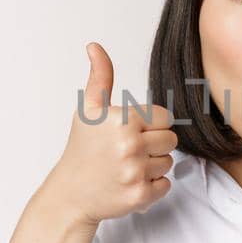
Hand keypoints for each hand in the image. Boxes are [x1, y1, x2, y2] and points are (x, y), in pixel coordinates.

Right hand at [29, 42, 177, 225]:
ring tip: (127, 166)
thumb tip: (94, 46)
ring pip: (169, 162)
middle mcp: (131, 146)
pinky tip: (130, 182)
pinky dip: (152, 186)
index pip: (164, 117)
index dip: (151, 124)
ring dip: (153, 165)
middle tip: (129, 151)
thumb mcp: (89, 110)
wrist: (70, 194)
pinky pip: (166, 184)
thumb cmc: (82, 149)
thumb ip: (100, 77)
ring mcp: (136, 172)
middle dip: (154, 144)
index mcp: (123, 120)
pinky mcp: (140, 196)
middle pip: (171, 139)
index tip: (132, 131)